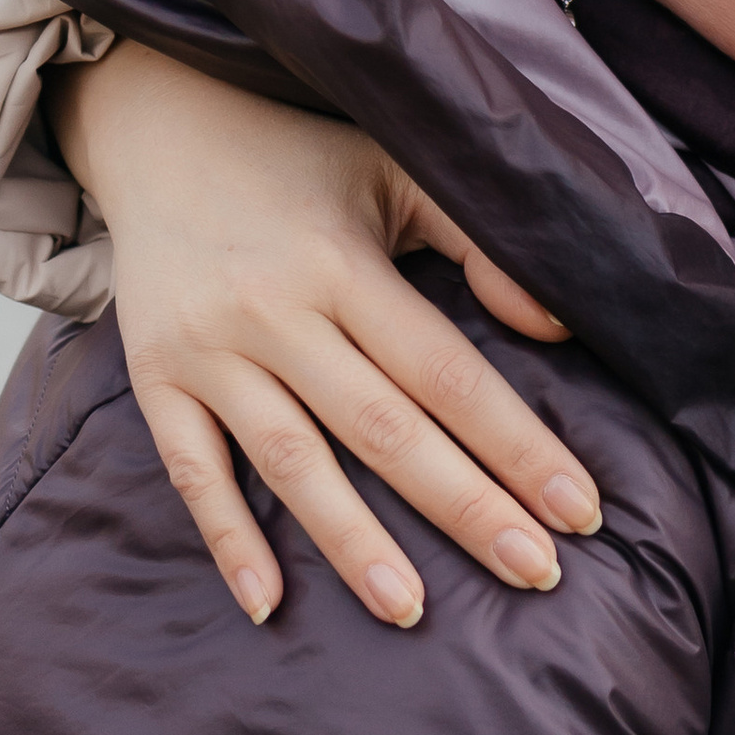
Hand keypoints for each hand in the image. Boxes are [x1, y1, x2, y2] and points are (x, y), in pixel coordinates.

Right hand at [50, 42, 600, 629]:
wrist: (154, 122)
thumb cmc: (302, 158)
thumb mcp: (396, 171)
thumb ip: (481, 241)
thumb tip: (559, 325)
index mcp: (342, 263)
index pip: (448, 374)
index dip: (518, 446)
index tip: (580, 510)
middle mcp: (273, 313)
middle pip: (383, 430)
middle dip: (465, 507)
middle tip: (536, 573)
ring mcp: (207, 352)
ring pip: (291, 464)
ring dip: (353, 544)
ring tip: (413, 611)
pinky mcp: (154, 378)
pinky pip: (190, 471)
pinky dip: (226, 539)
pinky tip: (270, 604)